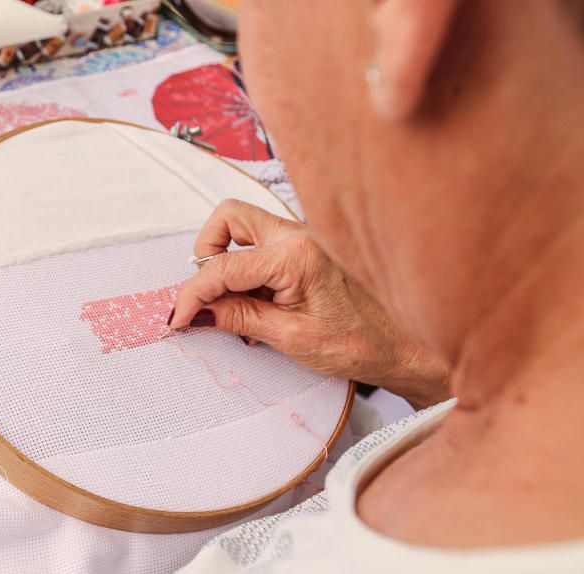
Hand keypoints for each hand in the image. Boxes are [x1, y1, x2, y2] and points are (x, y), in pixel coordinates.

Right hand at [169, 199, 449, 408]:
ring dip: (225, 260)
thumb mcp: (290, 338)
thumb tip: (199, 312)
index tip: (178, 318)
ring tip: (231, 302)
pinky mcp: (306, 248)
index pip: (222, 266)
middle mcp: (299, 234)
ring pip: (243, 226)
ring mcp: (304, 237)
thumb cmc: (362, 342)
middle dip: (205, 254)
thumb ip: (239, 318)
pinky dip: (246, 268)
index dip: (192, 295)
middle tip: (205, 295)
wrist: (405, 345)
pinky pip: (261, 244)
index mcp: (295, 255)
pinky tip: (255, 303)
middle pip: (228, 218)